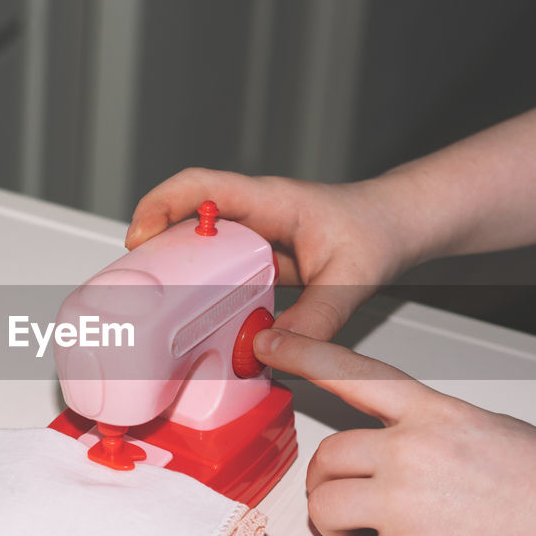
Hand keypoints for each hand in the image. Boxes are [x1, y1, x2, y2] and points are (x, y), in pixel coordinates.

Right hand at [126, 168, 420, 339]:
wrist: (400, 225)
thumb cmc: (378, 230)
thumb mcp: (352, 278)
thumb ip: (316, 317)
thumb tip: (273, 349)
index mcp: (270, 201)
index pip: (201, 186)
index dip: (161, 206)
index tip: (139, 237)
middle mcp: (256, 212)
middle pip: (188, 215)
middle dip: (156, 243)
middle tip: (136, 280)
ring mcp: (257, 234)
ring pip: (203, 243)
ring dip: (179, 267)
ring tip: (159, 302)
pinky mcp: (262, 257)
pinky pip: (223, 268)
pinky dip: (208, 288)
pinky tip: (205, 318)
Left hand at [255, 327, 535, 535]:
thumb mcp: (490, 428)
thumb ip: (435, 428)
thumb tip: (407, 442)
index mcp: (430, 414)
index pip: (353, 373)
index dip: (305, 356)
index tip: (270, 346)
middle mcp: (408, 451)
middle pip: (325, 459)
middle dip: (329, 484)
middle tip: (353, 504)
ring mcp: (404, 504)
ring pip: (323, 511)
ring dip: (337, 530)